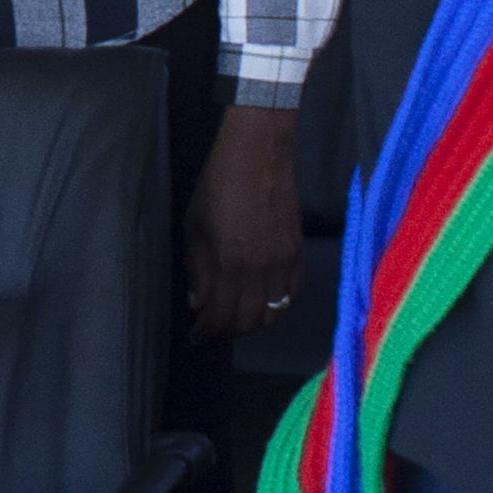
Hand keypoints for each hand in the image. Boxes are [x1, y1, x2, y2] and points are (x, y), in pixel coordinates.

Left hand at [183, 106, 303, 342]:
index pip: (220, 316)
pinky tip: (265, 303)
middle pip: (249, 321)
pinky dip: (278, 306)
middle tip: (213, 330)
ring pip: (274, 313)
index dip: (206, 333)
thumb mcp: (193, 225)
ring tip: (236, 320)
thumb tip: (198, 302)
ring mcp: (284, 262)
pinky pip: (292, 294)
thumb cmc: (219, 184)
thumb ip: (196, 268)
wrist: (259, 155)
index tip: (195, 337)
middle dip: (227, 331)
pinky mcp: (299, 252)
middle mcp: (261, 269)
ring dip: (254, 323)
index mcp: (230, 263)